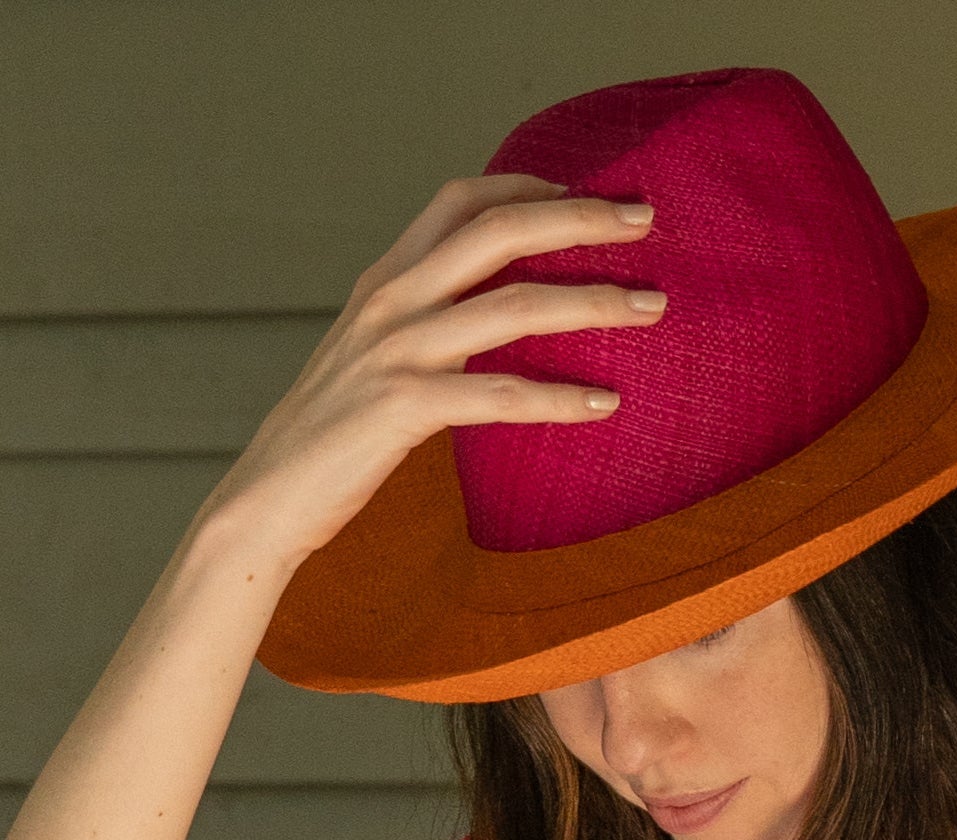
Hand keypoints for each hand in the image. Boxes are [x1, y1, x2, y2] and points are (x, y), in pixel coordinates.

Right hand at [189, 173, 663, 572]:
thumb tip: (494, 317)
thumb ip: (427, 326)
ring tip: (652, 307)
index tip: (589, 194)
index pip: (461, 200)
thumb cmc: (333, 437)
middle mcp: (390, 300)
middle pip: (497, 229)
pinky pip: (499, 396)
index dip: (531, 186)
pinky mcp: (401, 408)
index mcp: (385, 281)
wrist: (267, 499)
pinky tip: (605, 405)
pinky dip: (559, 397)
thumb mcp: (375, 359)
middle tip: (645, 217)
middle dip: (580, 217)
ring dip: (593, 300)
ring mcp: (395, 351)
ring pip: (512, 305)